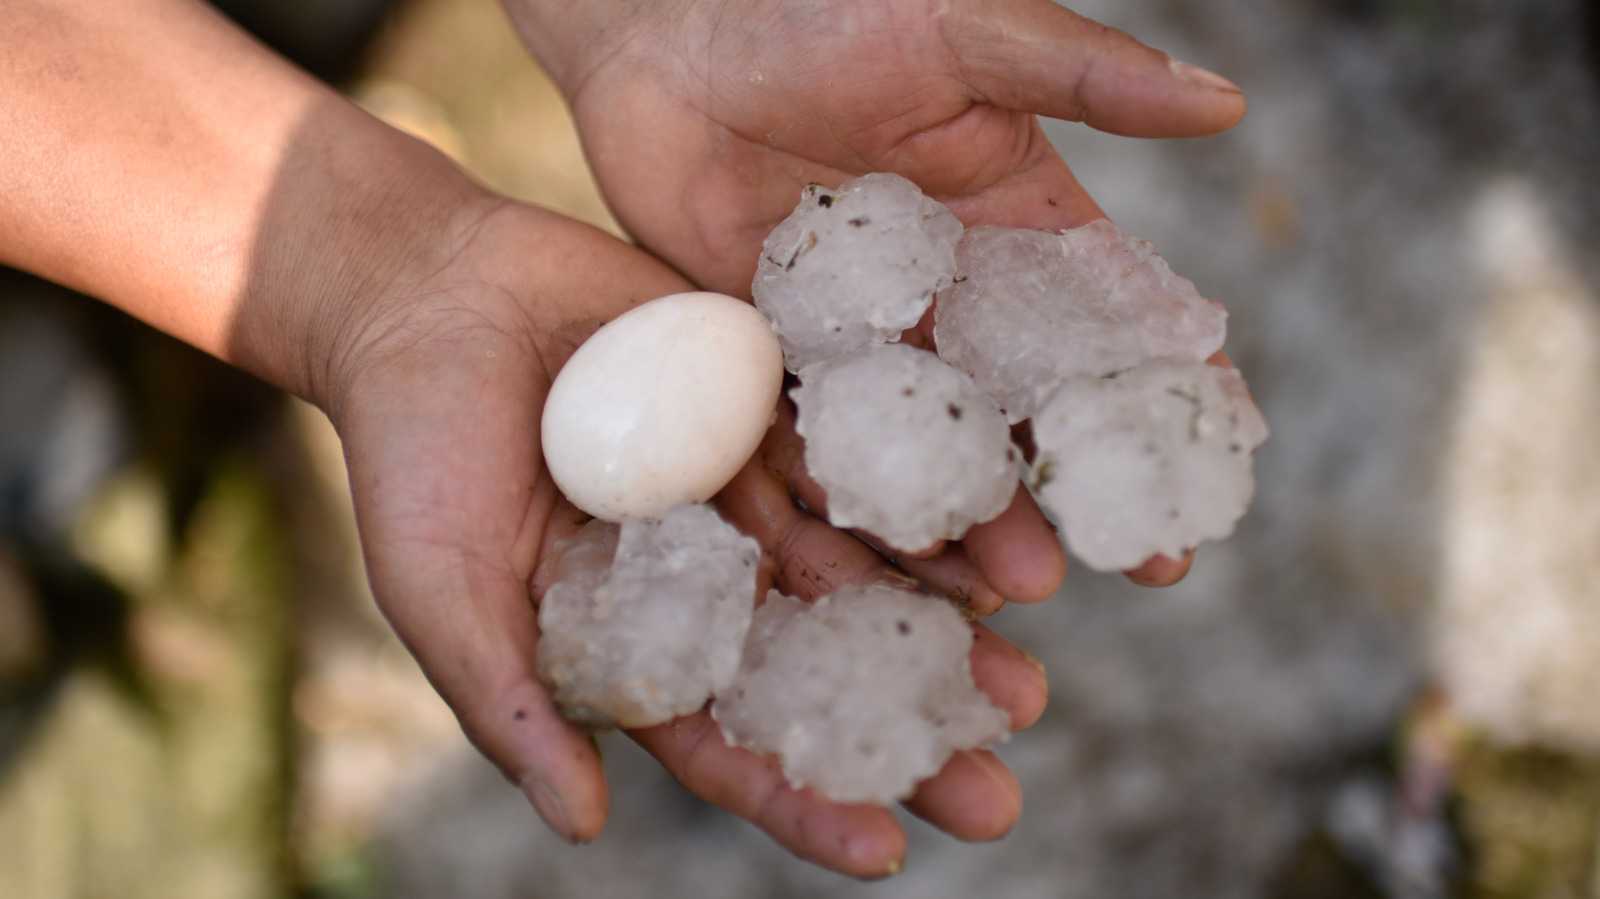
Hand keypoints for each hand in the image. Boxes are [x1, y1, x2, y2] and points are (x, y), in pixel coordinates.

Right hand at [330, 198, 1048, 874]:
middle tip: (995, 794)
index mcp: (633, 636)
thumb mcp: (442, 586)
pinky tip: (991, 537)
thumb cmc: (412, 451)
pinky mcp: (768, 400)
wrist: (431, 290)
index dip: (799, 797)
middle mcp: (705, 573)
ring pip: (860, 567)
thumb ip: (511, 700)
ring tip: (1023, 683)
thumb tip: (584, 825)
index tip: (885, 847)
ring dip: (941, 624)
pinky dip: (920, 494)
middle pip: (818, 667)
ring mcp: (742, 487)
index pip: (725, 739)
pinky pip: (856, 450)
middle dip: (903, 729)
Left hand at [503, 0, 1239, 587]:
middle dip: (1081, 484)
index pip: (1108, 318)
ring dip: (975, 514)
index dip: (1165, 391)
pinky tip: (892, 562)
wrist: (663, 22)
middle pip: (1025, 406)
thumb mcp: (969, 31)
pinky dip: (854, 501)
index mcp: (1011, 219)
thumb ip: (1087, 78)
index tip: (1216, 467)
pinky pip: (821, 439)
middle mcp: (944, 289)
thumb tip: (1228, 104)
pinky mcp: (774, 354)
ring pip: (930, 442)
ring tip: (1018, 588)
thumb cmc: (821, 4)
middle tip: (1140, 565)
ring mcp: (860, 331)